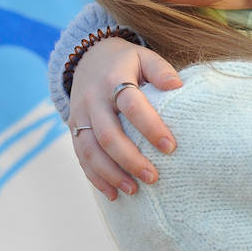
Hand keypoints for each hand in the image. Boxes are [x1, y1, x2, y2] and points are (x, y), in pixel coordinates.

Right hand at [67, 38, 181, 199]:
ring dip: (111, 174)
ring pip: (91, 151)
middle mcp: (94, 100)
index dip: (150, 127)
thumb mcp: (143, 57)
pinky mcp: (73, 128)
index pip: (132, 106)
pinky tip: (113, 194)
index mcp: (114, 80)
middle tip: (153, 177)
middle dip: (130, 159)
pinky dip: (96, 177)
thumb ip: (160, 70)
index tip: (170, 147)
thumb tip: (177, 86)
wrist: (86, 58)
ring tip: (134, 190)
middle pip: (109, 135)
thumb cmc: (125, 62)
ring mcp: (80, 116)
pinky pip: (81, 157)